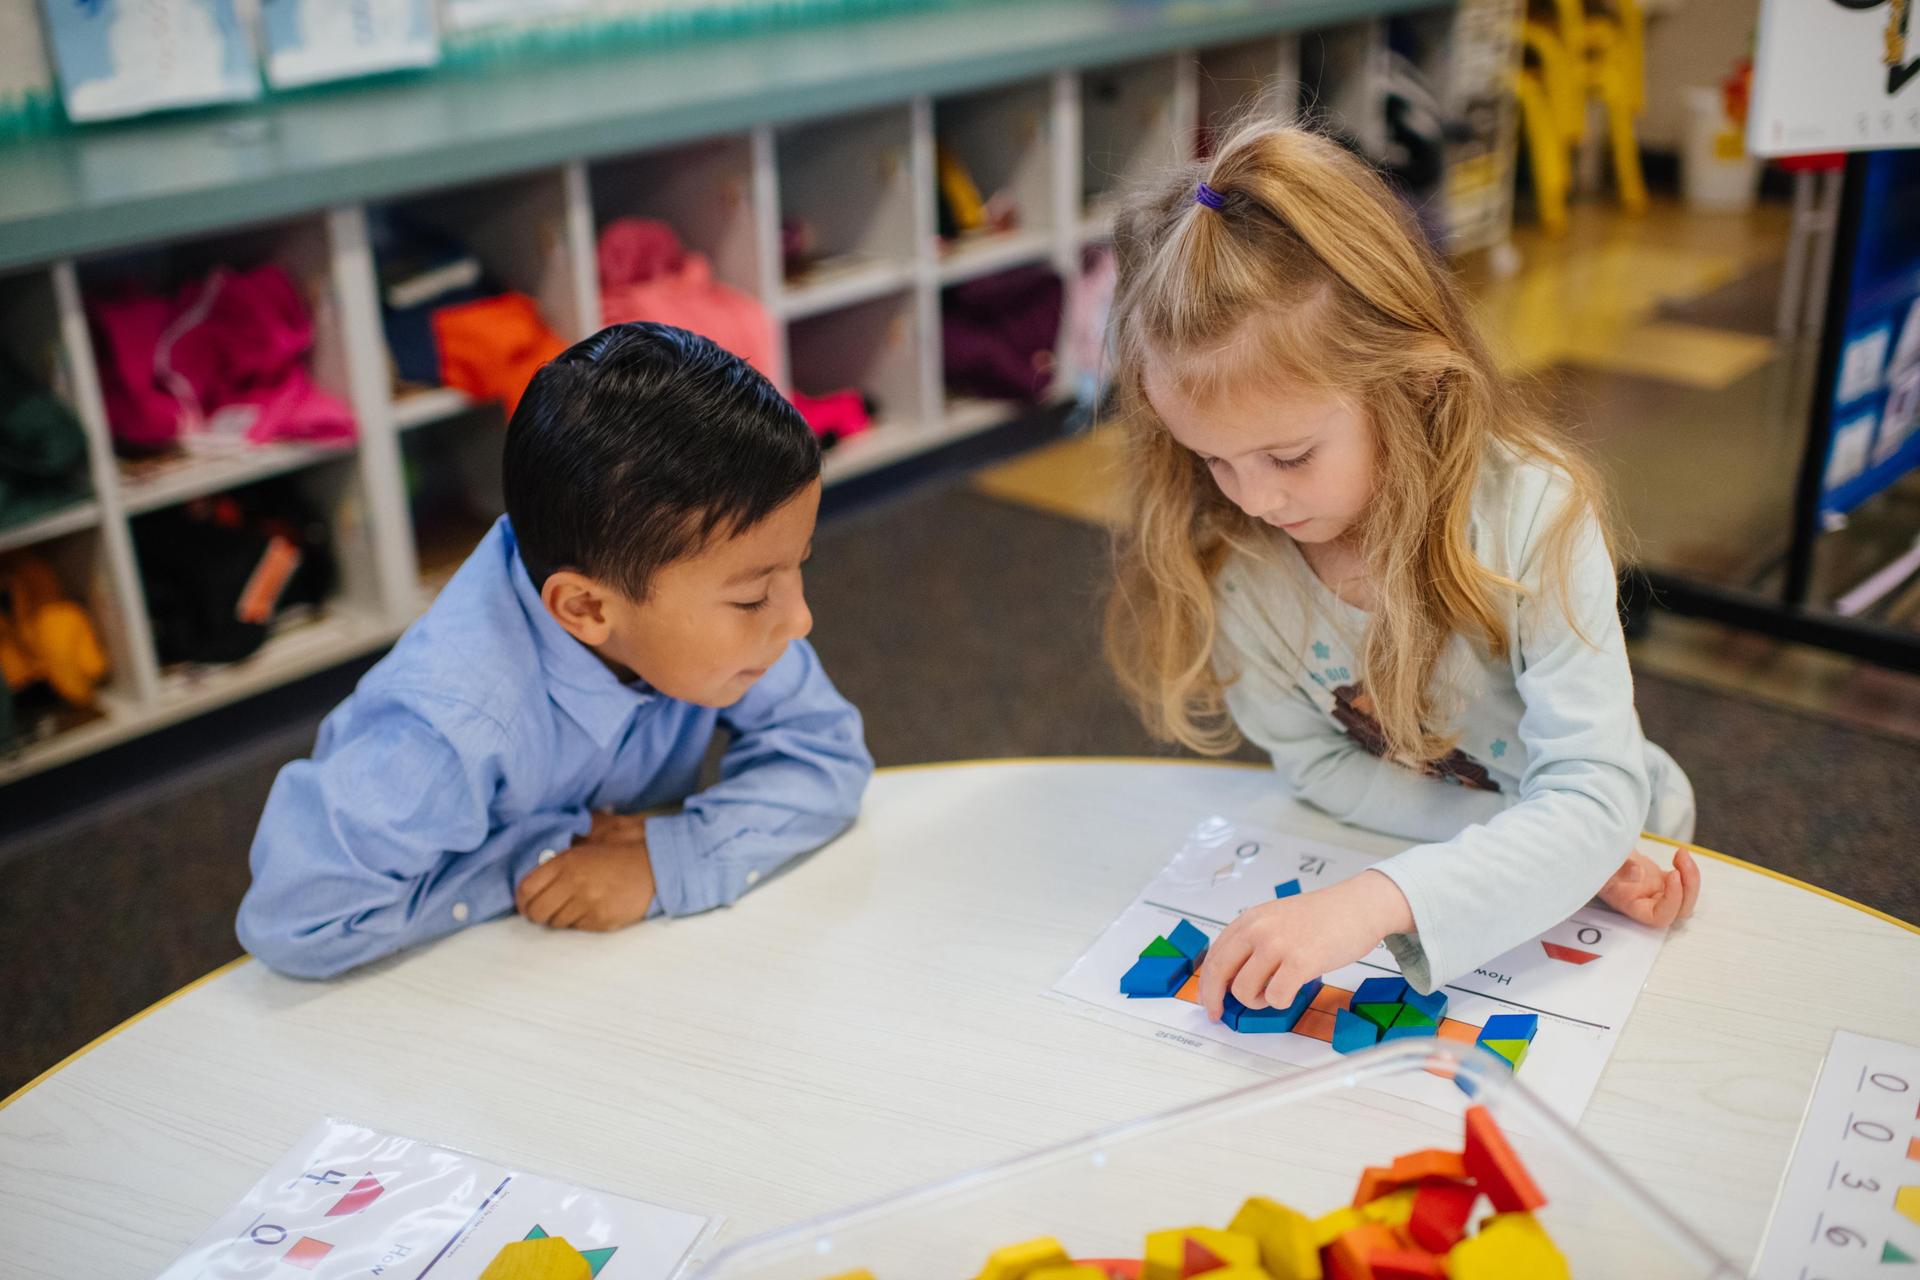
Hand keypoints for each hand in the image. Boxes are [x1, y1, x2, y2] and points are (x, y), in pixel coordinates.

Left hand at [514, 815, 655, 930]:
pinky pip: (577, 928)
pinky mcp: (602, 921)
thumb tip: (546, 845)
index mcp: (569, 861)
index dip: (522, 898)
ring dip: (558, 916)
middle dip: (535, 912)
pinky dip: (578, 921)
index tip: (526, 899)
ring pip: (556, 922)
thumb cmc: (628, 846)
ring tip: (572, 904)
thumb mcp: (596, 831)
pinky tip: (590, 907)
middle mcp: (575, 884)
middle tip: (543, 907)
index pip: (527, 888)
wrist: (661, 864)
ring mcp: (589, 905)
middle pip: (537, 911)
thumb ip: (569, 836)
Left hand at [1196, 870, 1413, 1020]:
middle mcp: (1259, 930)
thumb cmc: (1322, 916)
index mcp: (1250, 919)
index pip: (1215, 955)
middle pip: (1220, 972)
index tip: (1208, 1001)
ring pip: (1244, 990)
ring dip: (1257, 1001)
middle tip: (1219, 1014)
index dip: (1207, 984)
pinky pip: (1276, 998)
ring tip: (1274, 992)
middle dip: (1215, 999)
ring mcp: (1278, 945)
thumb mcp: (1276, 918)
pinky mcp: (1301, 962)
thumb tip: (1231, 976)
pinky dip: (1280, 1003)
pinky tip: (1292, 990)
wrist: (1358, 906)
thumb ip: (1253, 941)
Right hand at [1599, 847, 1699, 926]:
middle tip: (1681, 861)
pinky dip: (1687, 869)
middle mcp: (1647, 904)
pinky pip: (1683, 883)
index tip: (1673, 875)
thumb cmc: (1596, 860)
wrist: (1599, 851)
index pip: (1660, 916)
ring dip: (1691, 877)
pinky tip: (1679, 854)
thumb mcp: (1603, 864)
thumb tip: (1638, 873)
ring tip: (1681, 854)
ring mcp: (1656, 893)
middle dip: (1688, 887)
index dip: (1672, 900)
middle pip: (1679, 910)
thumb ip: (1619, 869)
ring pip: (1685, 897)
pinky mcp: (1662, 881)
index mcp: (1632, 906)